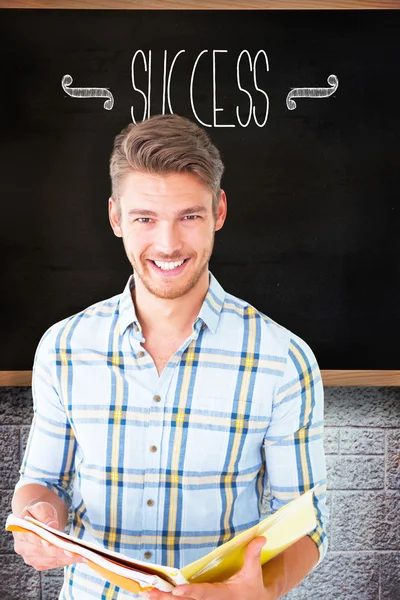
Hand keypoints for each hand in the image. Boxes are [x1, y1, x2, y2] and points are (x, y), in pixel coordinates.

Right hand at [12, 501, 85, 570]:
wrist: (38, 518)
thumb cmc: (40, 512)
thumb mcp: (41, 507)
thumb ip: (45, 515)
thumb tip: (52, 525)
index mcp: (20, 532)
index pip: (31, 538)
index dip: (42, 541)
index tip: (54, 542)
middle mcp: (22, 548)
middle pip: (42, 552)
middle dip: (59, 552)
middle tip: (75, 550)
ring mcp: (30, 558)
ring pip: (49, 560)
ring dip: (66, 559)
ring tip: (82, 555)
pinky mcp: (40, 563)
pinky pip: (54, 564)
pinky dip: (66, 561)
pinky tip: (79, 558)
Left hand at [147, 537, 276, 599]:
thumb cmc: (252, 586)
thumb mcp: (253, 571)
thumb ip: (253, 553)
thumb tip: (261, 537)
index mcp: (225, 595)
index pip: (205, 594)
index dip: (191, 592)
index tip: (177, 590)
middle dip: (168, 599)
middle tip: (150, 593)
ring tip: (147, 594)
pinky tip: (155, 597)